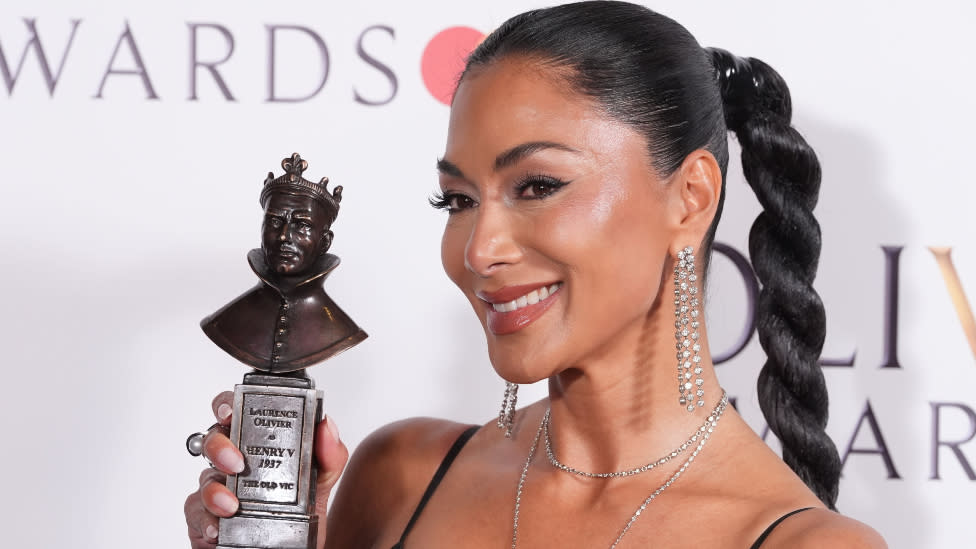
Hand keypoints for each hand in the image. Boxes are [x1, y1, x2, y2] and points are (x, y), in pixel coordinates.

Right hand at [184, 391, 348, 548]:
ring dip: (214, 491)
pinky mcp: (205, 517)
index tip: (230, 411)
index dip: (227, 406)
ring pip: (203, 479)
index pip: (236, 414)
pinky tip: (218, 526)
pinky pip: (196, 513)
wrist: (290, 547)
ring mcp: (217, 489)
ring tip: (231, 505)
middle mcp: (232, 463)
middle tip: (236, 462)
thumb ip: (329, 455)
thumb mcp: (320, 482)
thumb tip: (326, 428)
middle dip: (220, 447)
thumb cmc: (300, 511)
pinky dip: (205, 520)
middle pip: (213, 440)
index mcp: (256, 445)